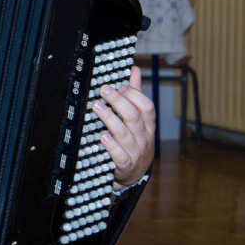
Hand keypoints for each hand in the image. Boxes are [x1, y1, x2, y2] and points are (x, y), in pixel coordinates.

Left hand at [93, 66, 155, 189]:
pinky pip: (120, 156)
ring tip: (96, 106)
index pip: (147, 107)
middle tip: (103, 90)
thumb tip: (134, 69)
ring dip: (110, 119)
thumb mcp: (139, 120)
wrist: (133, 174)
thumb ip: (136, 94)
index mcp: (147, 125)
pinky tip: (102, 136)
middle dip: (119, 101)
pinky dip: (112, 146)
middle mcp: (143, 138)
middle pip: (134, 117)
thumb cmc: (135, 141)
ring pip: (124, 134)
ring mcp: (135, 152)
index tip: (119, 86)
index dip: (134, 95)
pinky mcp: (125, 166)